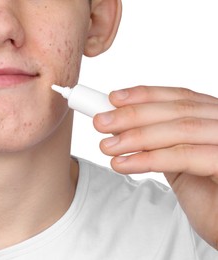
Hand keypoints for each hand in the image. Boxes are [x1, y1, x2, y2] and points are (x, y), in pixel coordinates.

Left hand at [93, 86, 217, 248]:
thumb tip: (122, 126)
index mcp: (216, 120)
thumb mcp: (179, 163)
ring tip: (107, 147)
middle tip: (101, 123)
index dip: (145, 95)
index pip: (181, 98)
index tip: (114, 99)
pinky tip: (122, 163)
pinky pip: (185, 156)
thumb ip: (159, 142)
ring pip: (181, 130)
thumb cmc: (210, 198)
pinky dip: (149, 158)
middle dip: (133, 115)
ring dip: (136, 136)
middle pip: (179, 110)